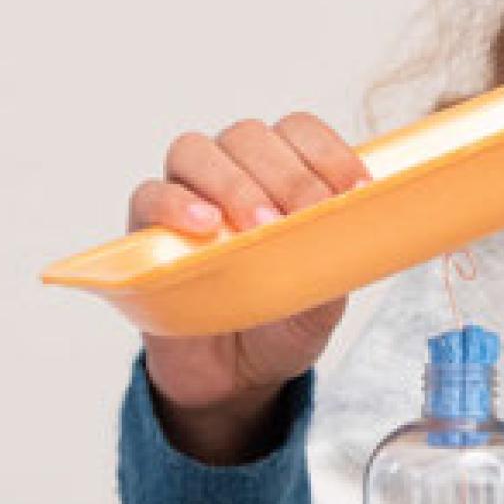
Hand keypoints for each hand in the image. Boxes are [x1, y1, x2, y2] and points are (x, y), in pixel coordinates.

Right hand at [130, 112, 370, 463]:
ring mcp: (187, 195)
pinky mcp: (148, 230)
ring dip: (232, 183)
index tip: (355, 191)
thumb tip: (349, 226)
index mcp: (282, 173)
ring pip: (195, 151)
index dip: (328, 153)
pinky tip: (204, 225)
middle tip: (303, 216)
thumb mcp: (324, 293)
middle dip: (285, 174)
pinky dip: (174, 203)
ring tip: (258, 225)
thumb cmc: (283, 316)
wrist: (239, 371)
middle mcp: (233, 172)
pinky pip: (148, 195)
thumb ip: (334, 257)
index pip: (300, 132)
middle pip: (249, 136)